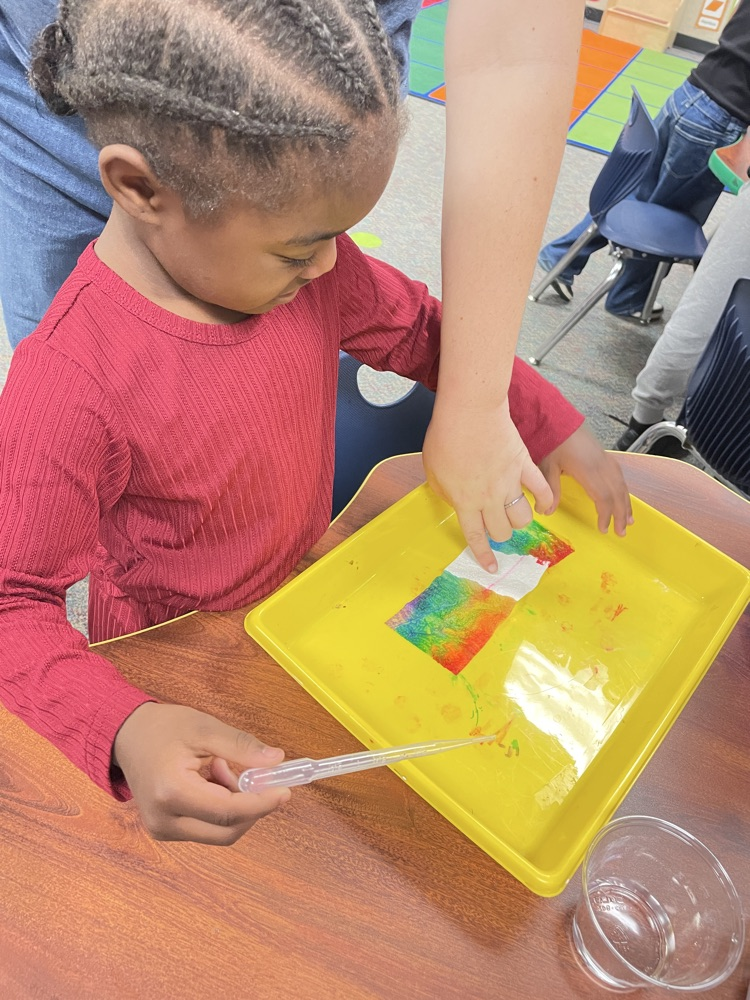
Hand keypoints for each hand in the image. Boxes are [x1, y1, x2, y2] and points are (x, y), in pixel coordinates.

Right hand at [113, 703, 289, 843]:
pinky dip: (221, 807)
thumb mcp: (204, 727)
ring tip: (222, 768)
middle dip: (252, 807)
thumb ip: (241, 746)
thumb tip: (276, 761)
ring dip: (235, 805)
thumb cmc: (161, 729)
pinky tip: (212, 779)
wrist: (125, 737)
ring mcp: (163, 830)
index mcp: (172, 792)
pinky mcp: (166, 830)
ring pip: (219, 832)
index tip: (284, 790)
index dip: (261, 803)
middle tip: (260, 777)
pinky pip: (206, 827)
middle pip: (227, 830)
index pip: (228, 812)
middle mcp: (165, 820)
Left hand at [422, 397, 553, 570]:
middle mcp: (489, 498)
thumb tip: (455, 502)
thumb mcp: (433, 471)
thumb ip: (444, 492)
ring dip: (519, 520)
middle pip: (502, 531)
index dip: (484, 556)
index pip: (476, 537)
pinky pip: (542, 490)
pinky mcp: (524, 466)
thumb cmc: (445, 437)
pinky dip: (545, 501)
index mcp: (465, 502)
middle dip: (499, 533)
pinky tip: (543, 505)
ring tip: (514, 513)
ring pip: (523, 517)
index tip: (492, 567)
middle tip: (496, 524)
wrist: (470, 410)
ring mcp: (509, 483)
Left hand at [538, 423, 633, 535]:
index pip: (603, 497)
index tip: (604, 529)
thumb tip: (547, 511)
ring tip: (629, 521)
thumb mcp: (546, 466)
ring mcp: (605, 459)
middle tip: (621, 533)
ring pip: (621, 485)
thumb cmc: (551, 440)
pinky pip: (620, 476)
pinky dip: (624, 490)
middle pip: (617, 493)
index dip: (606, 515)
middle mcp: (601, 465)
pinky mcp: (605, 455)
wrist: (557, 417)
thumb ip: (550, 489)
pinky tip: (624, 498)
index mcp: (588, 469)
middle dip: (621, 514)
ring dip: (626, 504)